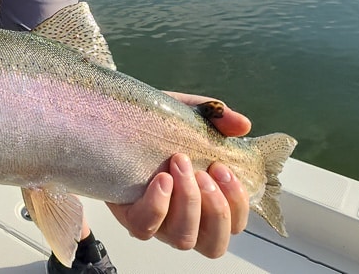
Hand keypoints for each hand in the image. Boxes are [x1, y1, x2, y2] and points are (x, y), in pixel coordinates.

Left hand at [105, 94, 250, 258]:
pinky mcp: (131, 218)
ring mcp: (159, 224)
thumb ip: (218, 118)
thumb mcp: (190, 116)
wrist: (115, 123)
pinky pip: (146, 227)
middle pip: (214, 243)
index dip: (237, 203)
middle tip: (204, 171)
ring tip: (180, 165)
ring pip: (184, 238)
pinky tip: (161, 179)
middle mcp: (186, 221)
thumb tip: (243, 125)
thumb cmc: (158, 126)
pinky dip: (158, 205)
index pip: (235, 225)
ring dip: (189, 202)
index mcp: (207, 202)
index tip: (223, 168)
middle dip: (216, 208)